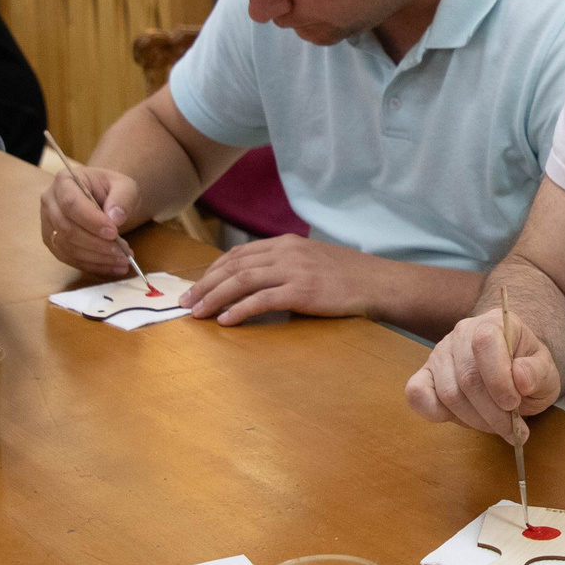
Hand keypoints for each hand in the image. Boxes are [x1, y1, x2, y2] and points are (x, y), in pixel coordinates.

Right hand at [39, 162, 141, 276]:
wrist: (106, 198)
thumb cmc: (113, 189)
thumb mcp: (125, 186)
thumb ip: (123, 198)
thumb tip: (115, 218)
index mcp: (64, 180)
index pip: (71, 203)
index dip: (91, 221)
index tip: (113, 232)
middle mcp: (50, 201)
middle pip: (67, 228)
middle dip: (97, 244)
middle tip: (123, 251)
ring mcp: (48, 223)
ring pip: (67, 247)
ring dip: (96, 258)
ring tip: (123, 260)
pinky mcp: (53, 242)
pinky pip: (69, 258)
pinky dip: (92, 265)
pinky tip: (112, 266)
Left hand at [184, 235, 384, 324]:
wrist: (379, 283)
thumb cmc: (348, 277)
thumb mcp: (312, 260)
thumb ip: (285, 266)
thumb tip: (255, 283)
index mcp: (286, 243)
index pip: (238, 254)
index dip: (212, 271)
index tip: (197, 286)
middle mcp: (286, 252)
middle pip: (233, 266)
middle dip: (205, 284)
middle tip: (186, 302)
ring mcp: (294, 270)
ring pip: (241, 280)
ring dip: (214, 297)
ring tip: (197, 313)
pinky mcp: (302, 291)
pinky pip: (261, 300)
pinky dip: (239, 310)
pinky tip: (225, 320)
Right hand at [405, 310, 558, 443]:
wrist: (512, 370)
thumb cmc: (528, 370)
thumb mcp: (546, 372)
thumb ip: (538, 372)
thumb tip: (520, 376)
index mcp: (494, 323)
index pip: (485, 342)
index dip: (498, 378)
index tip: (514, 404)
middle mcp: (462, 333)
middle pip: (468, 377)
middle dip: (492, 412)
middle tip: (513, 429)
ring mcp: (440, 353)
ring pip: (448, 393)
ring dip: (475, 419)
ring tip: (497, 426)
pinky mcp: (424, 375)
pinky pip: (417, 394)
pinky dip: (435, 413)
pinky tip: (462, 419)